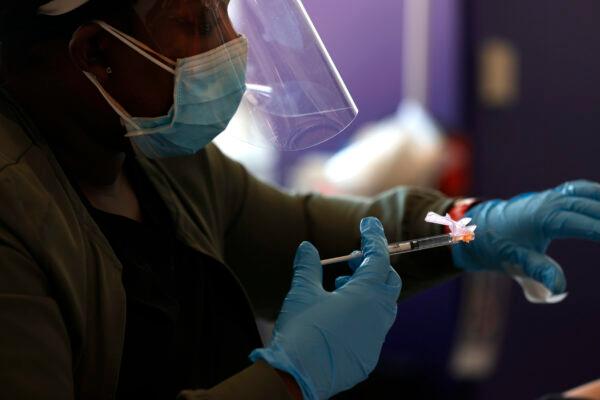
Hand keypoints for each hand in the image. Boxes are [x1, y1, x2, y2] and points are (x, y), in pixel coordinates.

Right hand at [250, 218, 401, 399]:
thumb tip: (307, 247)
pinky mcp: (368, 356)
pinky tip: (338, 317)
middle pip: (388, 281)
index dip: (374, 238)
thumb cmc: (302, 330)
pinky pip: (372, 329)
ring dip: (365, 291)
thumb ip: (308, 267)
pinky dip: (361, 315)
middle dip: (372, 266)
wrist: (297, 376)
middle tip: (349, 261)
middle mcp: (378, 315)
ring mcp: (376, 338)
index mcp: (366, 295)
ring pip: (382, 306)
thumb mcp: (302, 292)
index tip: (368, 224)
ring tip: (338, 288)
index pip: (378, 258)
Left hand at [452, 180, 599, 294]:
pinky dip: (598, 195)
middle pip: (593, 206)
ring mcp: (554, 196)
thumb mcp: (517, 262)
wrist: (479, 228)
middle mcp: (552, 201)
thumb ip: (540, 273)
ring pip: (590, 193)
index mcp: (545, 217)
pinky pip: (583, 190)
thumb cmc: (499, 246)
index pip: (586, 223)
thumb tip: (560, 290)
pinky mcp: (554, 196)